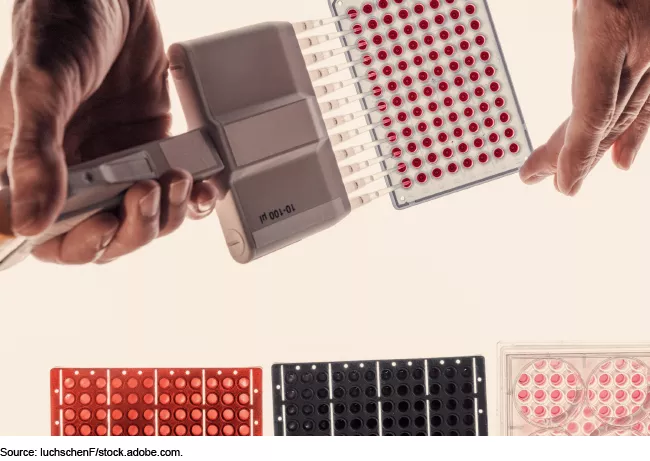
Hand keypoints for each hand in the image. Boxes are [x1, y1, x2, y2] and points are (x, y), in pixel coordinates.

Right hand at [0, 0, 219, 263]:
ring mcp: (118, 161)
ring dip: (167, 213)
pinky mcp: (153, 146)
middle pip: (107, 234)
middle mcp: (76, 171)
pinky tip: (203, 186)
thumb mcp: (42, 87)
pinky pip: (174, 187)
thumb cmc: (61, 26)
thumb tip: (30, 221)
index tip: (104, 223)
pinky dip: (193, 194)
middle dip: (133, 227)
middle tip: (148, 194)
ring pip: (145, 217)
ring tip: (178, 181)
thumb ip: (35, 154)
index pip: (51, 233)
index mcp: (33, 167)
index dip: (80, 242)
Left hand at [520, 0, 649, 195]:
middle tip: (536, 178)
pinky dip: (633, 133)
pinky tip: (622, 161)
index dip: (576, 153)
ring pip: (625, 113)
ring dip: (594, 149)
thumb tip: (567, 91)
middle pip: (605, 118)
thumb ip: (582, 27)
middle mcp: (645, 48)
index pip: (593, 109)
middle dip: (571, 154)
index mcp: (611, 26)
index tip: (558, 184)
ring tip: (563, 175)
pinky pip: (649, 102)